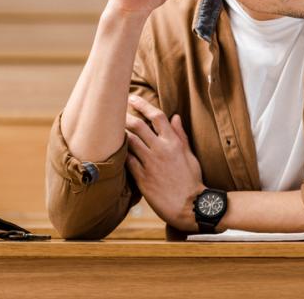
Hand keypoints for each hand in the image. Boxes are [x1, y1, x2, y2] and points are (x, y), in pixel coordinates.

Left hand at [125, 95, 203, 231]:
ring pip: (129, 142)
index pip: (157, 117)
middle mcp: (160, 150)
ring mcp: (150, 164)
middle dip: (125, 116)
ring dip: (120, 133)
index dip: (143, 105)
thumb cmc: (192, 179)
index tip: (133, 98)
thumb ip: (181, 135)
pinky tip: (115, 149)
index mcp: (174, 142)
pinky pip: (127, 161)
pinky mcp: (141, 178)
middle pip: (138, 126)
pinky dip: (120, 153)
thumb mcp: (190, 155)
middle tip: (116, 111)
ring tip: (111, 128)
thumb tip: (175, 117)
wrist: (189, 204)